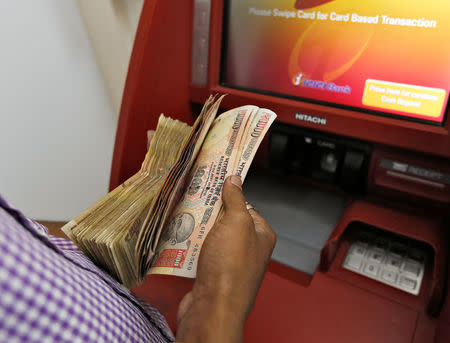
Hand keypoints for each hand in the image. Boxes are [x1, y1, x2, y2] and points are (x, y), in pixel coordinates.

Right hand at [176, 175, 275, 342]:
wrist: (213, 307)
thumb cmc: (230, 265)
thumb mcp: (236, 222)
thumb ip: (236, 199)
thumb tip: (235, 179)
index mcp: (261, 235)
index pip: (246, 207)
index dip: (230, 195)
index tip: (214, 184)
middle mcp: (249, 249)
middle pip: (228, 222)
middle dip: (211, 212)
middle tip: (194, 199)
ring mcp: (231, 263)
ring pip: (213, 238)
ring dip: (200, 229)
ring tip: (185, 217)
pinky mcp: (215, 274)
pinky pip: (203, 253)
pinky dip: (193, 247)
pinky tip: (182, 240)